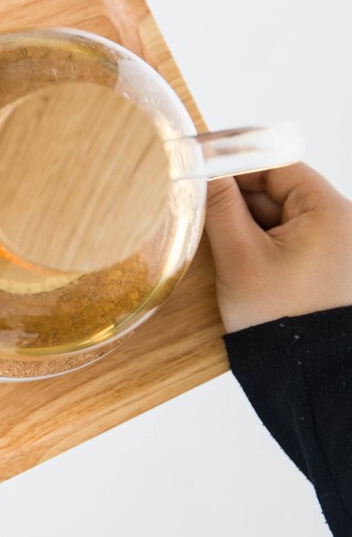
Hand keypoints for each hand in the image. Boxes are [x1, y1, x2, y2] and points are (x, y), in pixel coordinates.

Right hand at [204, 163, 351, 332]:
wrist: (304, 371)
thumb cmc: (278, 316)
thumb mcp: (239, 256)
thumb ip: (220, 206)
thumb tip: (202, 169)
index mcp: (331, 211)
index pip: (277, 166)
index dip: (236, 165)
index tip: (200, 171)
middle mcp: (341, 223)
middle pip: (277, 190)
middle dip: (236, 200)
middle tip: (199, 210)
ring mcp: (333, 245)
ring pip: (276, 215)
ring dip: (244, 224)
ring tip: (218, 241)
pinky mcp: (322, 264)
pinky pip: (284, 238)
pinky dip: (257, 242)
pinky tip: (236, 256)